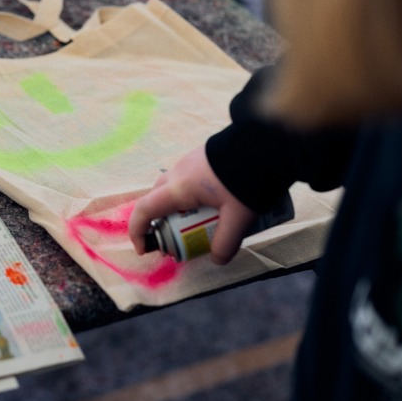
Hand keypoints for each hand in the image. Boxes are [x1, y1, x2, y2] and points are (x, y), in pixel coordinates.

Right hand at [128, 145, 256, 264]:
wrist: (264, 141)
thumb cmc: (247, 179)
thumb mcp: (239, 218)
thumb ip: (226, 242)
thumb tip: (217, 259)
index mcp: (179, 188)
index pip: (145, 210)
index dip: (138, 231)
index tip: (143, 249)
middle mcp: (177, 173)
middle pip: (156, 201)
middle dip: (160, 223)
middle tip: (176, 240)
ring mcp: (188, 162)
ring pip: (171, 190)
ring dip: (176, 209)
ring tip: (196, 223)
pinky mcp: (201, 157)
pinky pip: (184, 181)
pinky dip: (188, 198)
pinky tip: (210, 205)